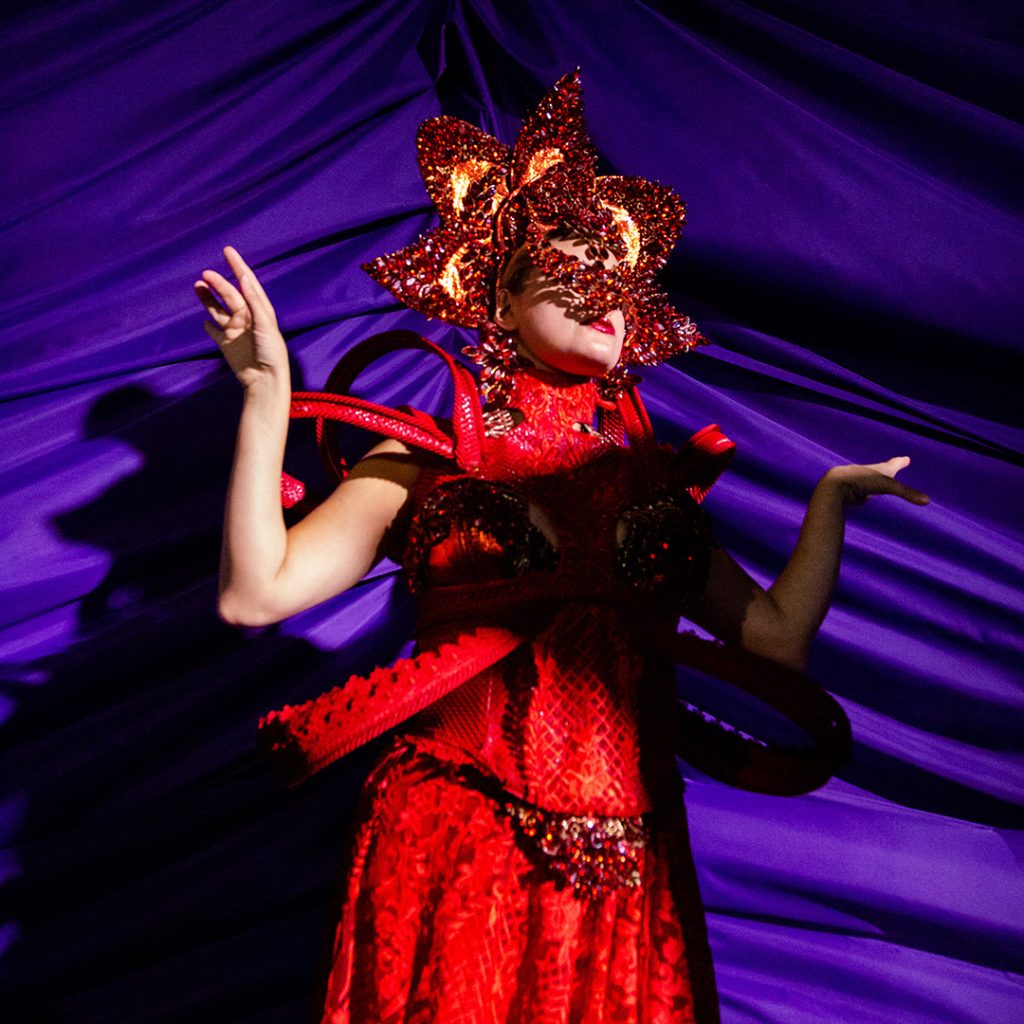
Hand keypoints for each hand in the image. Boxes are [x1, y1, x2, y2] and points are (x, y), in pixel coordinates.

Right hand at [195, 246, 287, 389]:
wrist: (265, 380)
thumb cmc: (271, 351)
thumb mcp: (265, 323)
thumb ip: (254, 301)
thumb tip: (244, 277)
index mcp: (260, 310)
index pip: (247, 283)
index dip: (238, 266)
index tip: (227, 250)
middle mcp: (247, 318)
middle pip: (229, 294)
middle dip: (218, 283)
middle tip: (205, 274)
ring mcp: (236, 330)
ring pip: (218, 309)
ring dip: (208, 298)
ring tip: (197, 286)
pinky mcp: (226, 344)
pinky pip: (215, 331)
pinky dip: (209, 324)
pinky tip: (204, 320)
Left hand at [821, 456, 929, 506]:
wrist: (834, 486)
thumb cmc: (862, 481)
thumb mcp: (888, 486)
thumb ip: (907, 493)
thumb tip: (928, 501)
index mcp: (881, 469)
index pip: (894, 464)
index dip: (900, 462)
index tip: (906, 458)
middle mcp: (870, 474)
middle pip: (883, 471)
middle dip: (889, 468)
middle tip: (897, 463)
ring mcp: (859, 483)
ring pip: (870, 483)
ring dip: (873, 482)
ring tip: (874, 482)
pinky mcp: (850, 493)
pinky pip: (859, 496)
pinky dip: (861, 497)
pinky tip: (858, 499)